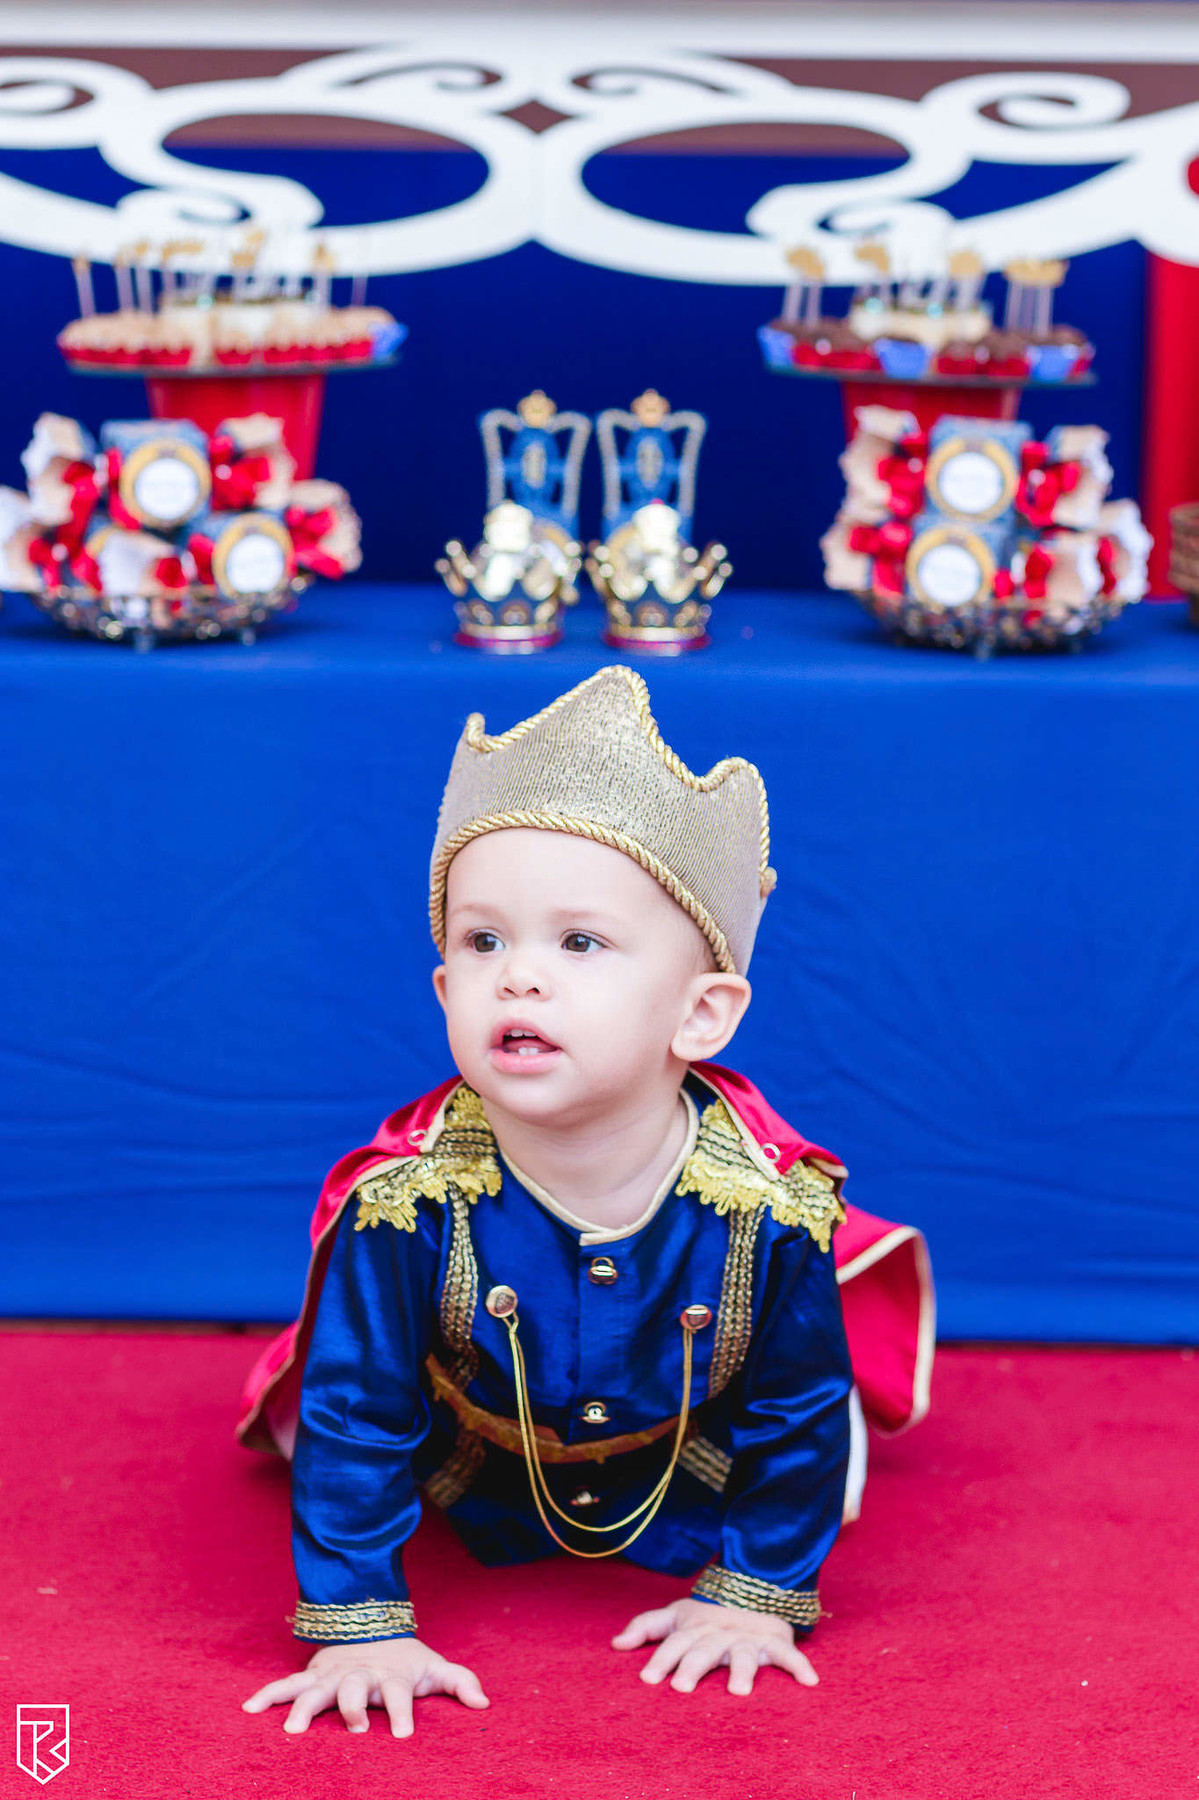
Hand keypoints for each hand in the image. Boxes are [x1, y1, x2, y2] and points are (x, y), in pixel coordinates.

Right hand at [242, 1636, 488, 1736]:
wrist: (374, 1625)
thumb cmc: (406, 1659)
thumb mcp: (434, 1667)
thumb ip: (460, 1682)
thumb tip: (484, 1704)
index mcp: (390, 1676)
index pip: (399, 1693)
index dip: (403, 1712)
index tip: (404, 1734)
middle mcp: (360, 1674)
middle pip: (354, 1689)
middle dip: (353, 1707)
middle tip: (355, 1729)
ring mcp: (334, 1673)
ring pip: (316, 1688)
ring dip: (304, 1707)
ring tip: (292, 1730)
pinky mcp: (314, 1673)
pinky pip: (288, 1683)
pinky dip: (269, 1693)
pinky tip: (249, 1708)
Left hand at [612, 1597, 817, 1696]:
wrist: (753, 1589)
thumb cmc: (708, 1615)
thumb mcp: (676, 1615)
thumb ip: (646, 1627)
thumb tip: (615, 1644)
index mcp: (695, 1629)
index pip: (675, 1643)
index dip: (661, 1658)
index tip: (647, 1678)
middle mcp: (720, 1635)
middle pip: (704, 1651)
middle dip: (692, 1666)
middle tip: (682, 1688)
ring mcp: (748, 1639)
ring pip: (743, 1655)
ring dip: (741, 1671)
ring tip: (739, 1692)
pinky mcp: (774, 1643)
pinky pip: (789, 1655)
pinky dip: (800, 1666)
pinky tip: (810, 1682)